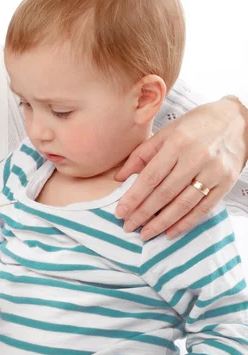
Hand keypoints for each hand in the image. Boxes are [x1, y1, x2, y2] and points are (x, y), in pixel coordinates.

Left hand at [114, 97, 247, 240]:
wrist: (238, 121)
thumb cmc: (197, 125)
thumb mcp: (166, 132)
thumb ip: (142, 154)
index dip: (134, 196)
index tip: (120, 211)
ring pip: (184, 204)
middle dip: (144, 213)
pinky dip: (186, 223)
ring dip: (162, 223)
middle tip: (128, 226)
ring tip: (145, 234)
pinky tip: (170, 232)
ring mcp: (214, 172)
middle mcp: (196, 158)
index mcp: (178, 143)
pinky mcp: (227, 183)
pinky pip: (203, 209)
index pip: (151, 176)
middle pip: (165, 193)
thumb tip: (119, 177)